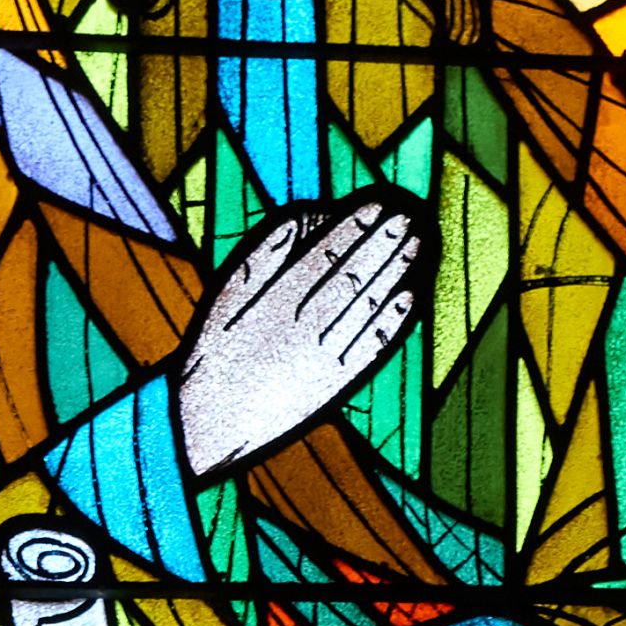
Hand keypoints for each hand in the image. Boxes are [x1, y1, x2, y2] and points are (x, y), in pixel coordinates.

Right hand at [175, 196, 422, 480]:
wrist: (209, 421)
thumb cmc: (216, 348)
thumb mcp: (225, 294)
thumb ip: (264, 252)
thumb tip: (304, 215)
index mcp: (273, 300)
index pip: (324, 254)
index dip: (355, 227)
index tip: (378, 204)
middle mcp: (302, 326)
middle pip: (352, 276)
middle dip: (383, 244)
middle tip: (408, 215)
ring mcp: (322, 356)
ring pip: (367, 307)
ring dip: (396, 274)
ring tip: (416, 243)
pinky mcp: (335, 383)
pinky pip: (370, 348)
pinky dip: (392, 322)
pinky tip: (410, 296)